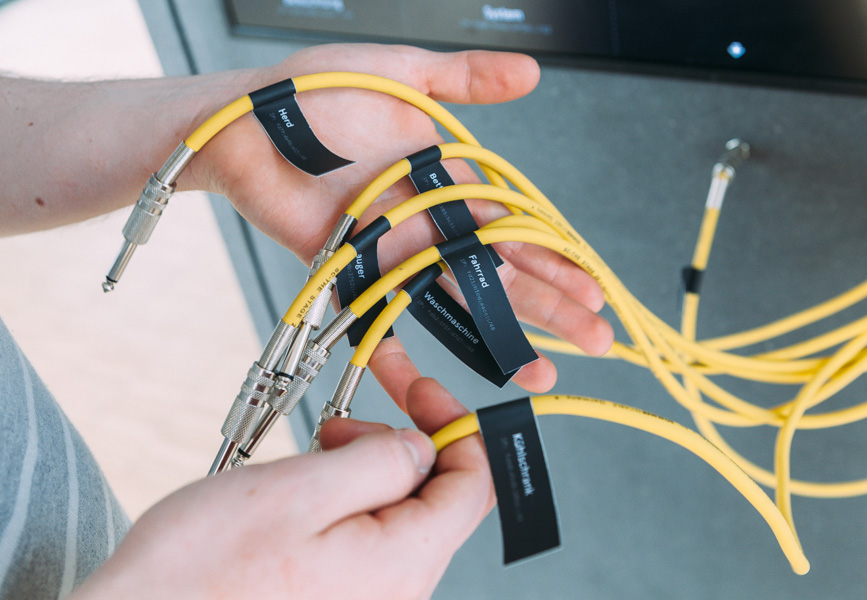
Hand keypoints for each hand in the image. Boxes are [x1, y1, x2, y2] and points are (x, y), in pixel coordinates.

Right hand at [69, 378, 491, 598]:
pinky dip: (345, 500)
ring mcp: (368, 598)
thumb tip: (425, 444)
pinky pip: (366, 537)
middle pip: (435, 496)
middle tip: (340, 425)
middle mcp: (398, 590)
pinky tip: (304, 492)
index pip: (473, 483)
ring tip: (311, 458)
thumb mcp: (301, 489)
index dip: (455, 423)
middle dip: (399, 442)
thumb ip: (383, 461)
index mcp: (403, 562)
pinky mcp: (339, 598)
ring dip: (365, 469)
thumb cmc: (201, 571)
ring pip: (397, 513)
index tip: (420, 388)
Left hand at [182, 44, 612, 402]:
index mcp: (449, 178)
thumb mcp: (404, 76)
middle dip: (552, 305)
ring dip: (507, 334)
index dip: (557, 257)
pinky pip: (393, 316)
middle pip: (502, 271)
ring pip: (463, 299)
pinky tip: (450, 375)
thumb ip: (465, 80)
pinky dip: (414, 349)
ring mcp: (396, 251)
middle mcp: (430, 220)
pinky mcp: (356, 273)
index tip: (594, 287)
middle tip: (597, 339)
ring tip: (545, 368)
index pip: (517, 225)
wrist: (246, 121)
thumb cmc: (318, 91)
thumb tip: (532, 73)